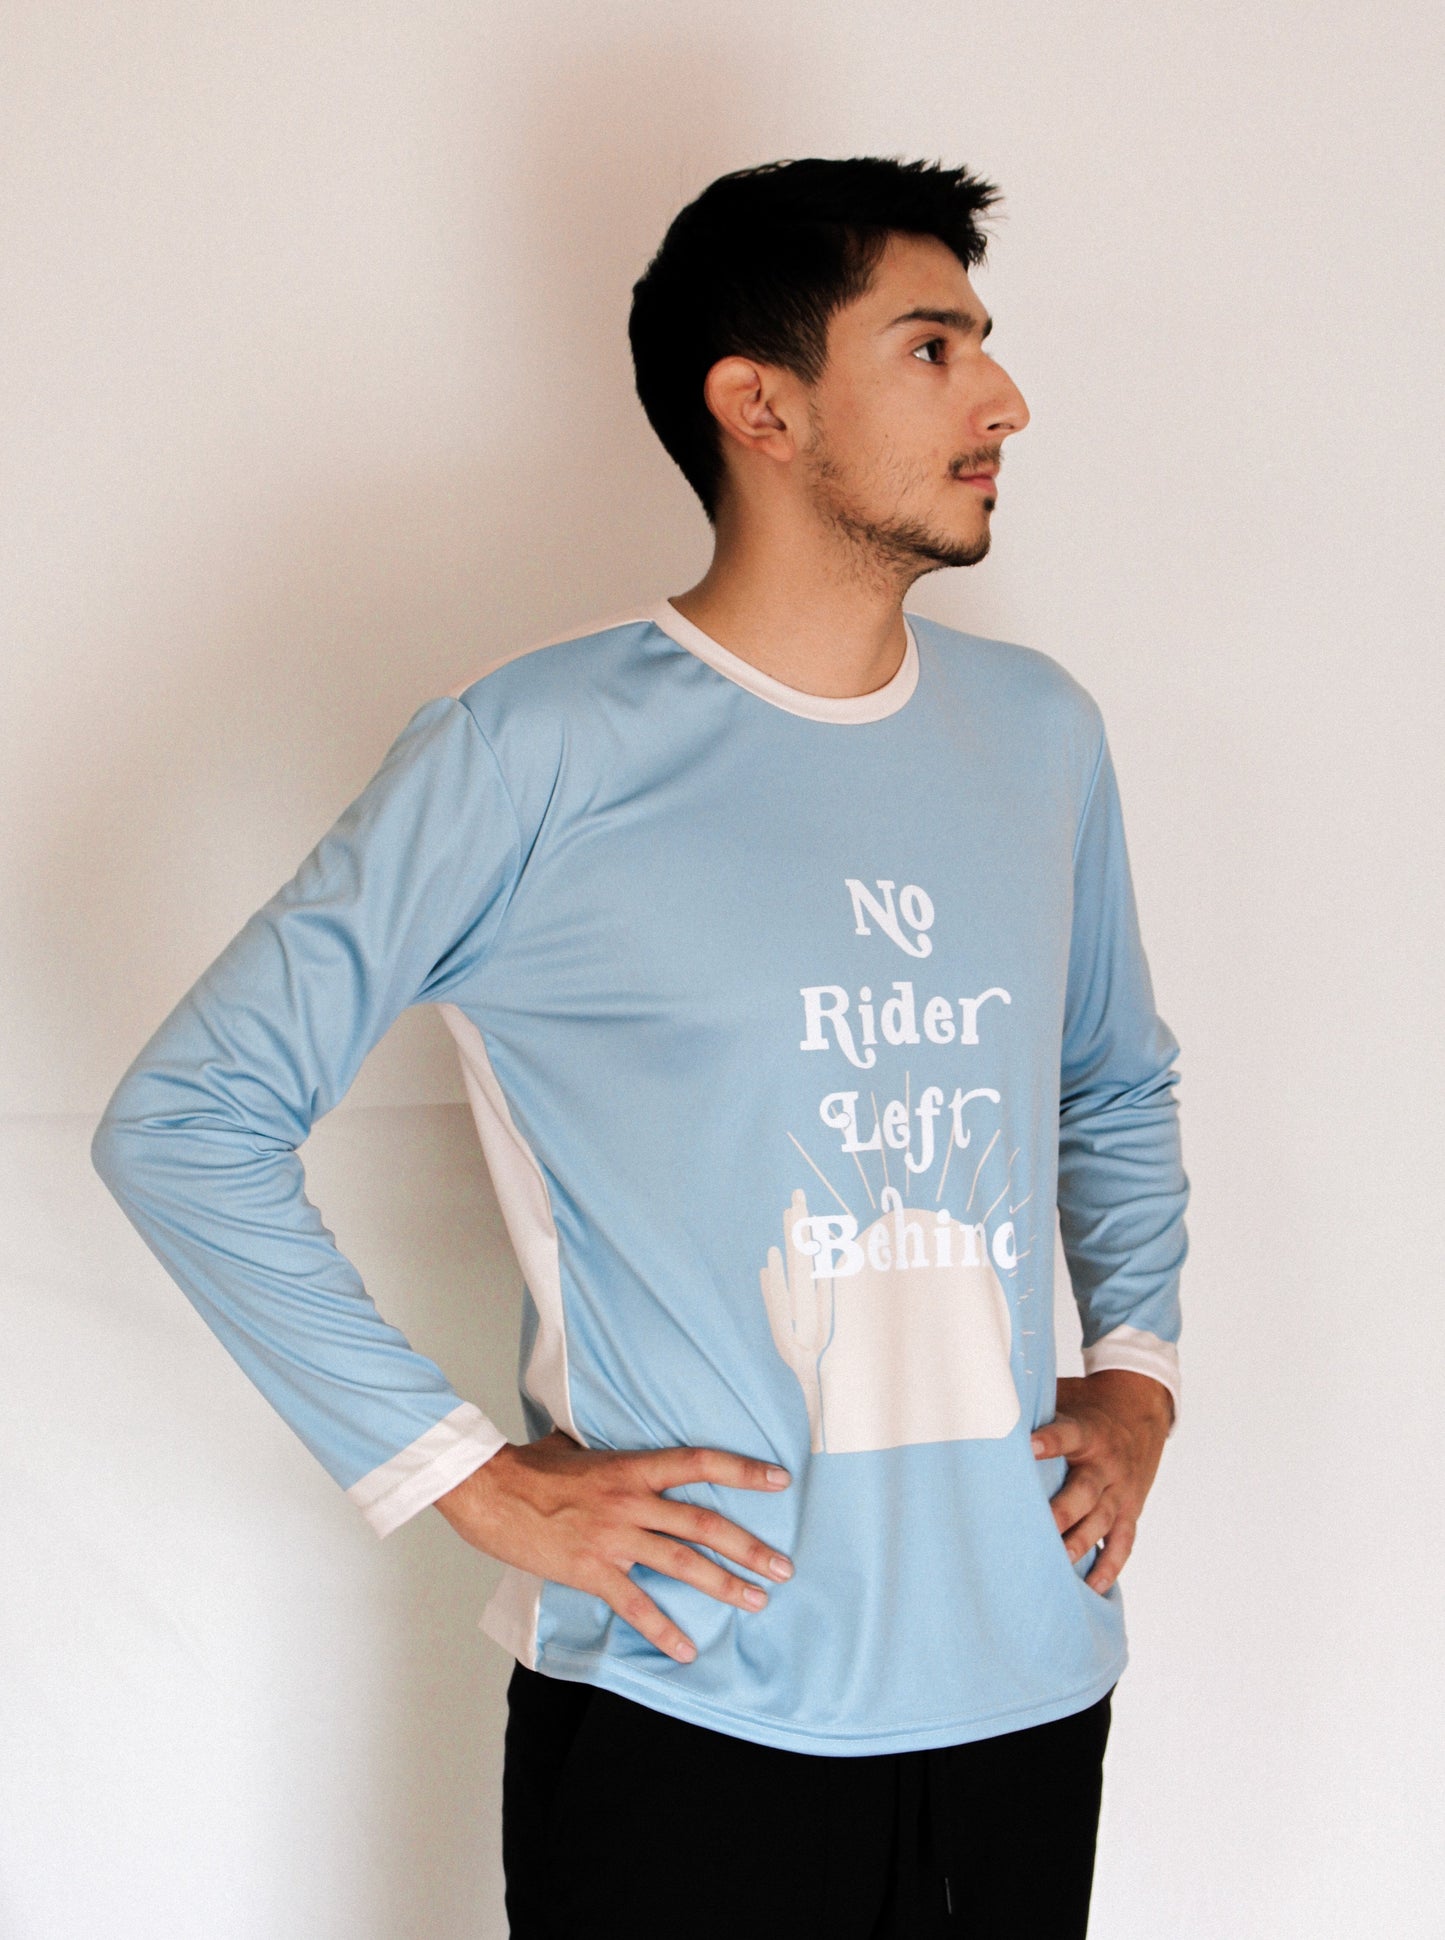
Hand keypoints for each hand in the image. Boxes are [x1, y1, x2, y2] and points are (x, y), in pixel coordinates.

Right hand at [432, 1428, 793, 1663]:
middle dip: (749, 1547)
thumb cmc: (526, 1466)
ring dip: (724, 1585)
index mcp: (631, 1466)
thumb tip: (592, 1436)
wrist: (487, 1490)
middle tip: (782, 1567)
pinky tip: (685, 1650)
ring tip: (755, 1601)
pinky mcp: (591, 1570)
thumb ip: (595, 1446)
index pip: (699, 1462)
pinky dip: (662, 1630)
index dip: (742, 1470)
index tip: (779, 1479)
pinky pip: (635, 1605)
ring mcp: (613, 1537)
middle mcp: (630, 1501)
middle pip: (704, 1523)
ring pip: (682, 1563)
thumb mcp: (570, 1445)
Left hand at [1030, 1369, 1173, 1594]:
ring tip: (1059, 1564)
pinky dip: (1110, 1565)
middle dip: (1062, 1512)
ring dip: (1081, 1543)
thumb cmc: (1089, 1404)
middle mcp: (1106, 1463)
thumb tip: (986, 1405)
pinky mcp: (1130, 1510)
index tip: (1027, 1447)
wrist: (1141, 1408)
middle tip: (1038, 1528)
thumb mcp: (1065, 1395)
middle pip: (1084, 1490)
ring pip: (1102, 1520)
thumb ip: (1034, 1406)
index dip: (1049, 1442)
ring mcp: (1121, 1490)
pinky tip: (1093, 1587)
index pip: (1068, 1434)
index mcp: (1088, 1430)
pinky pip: (1123, 1542)